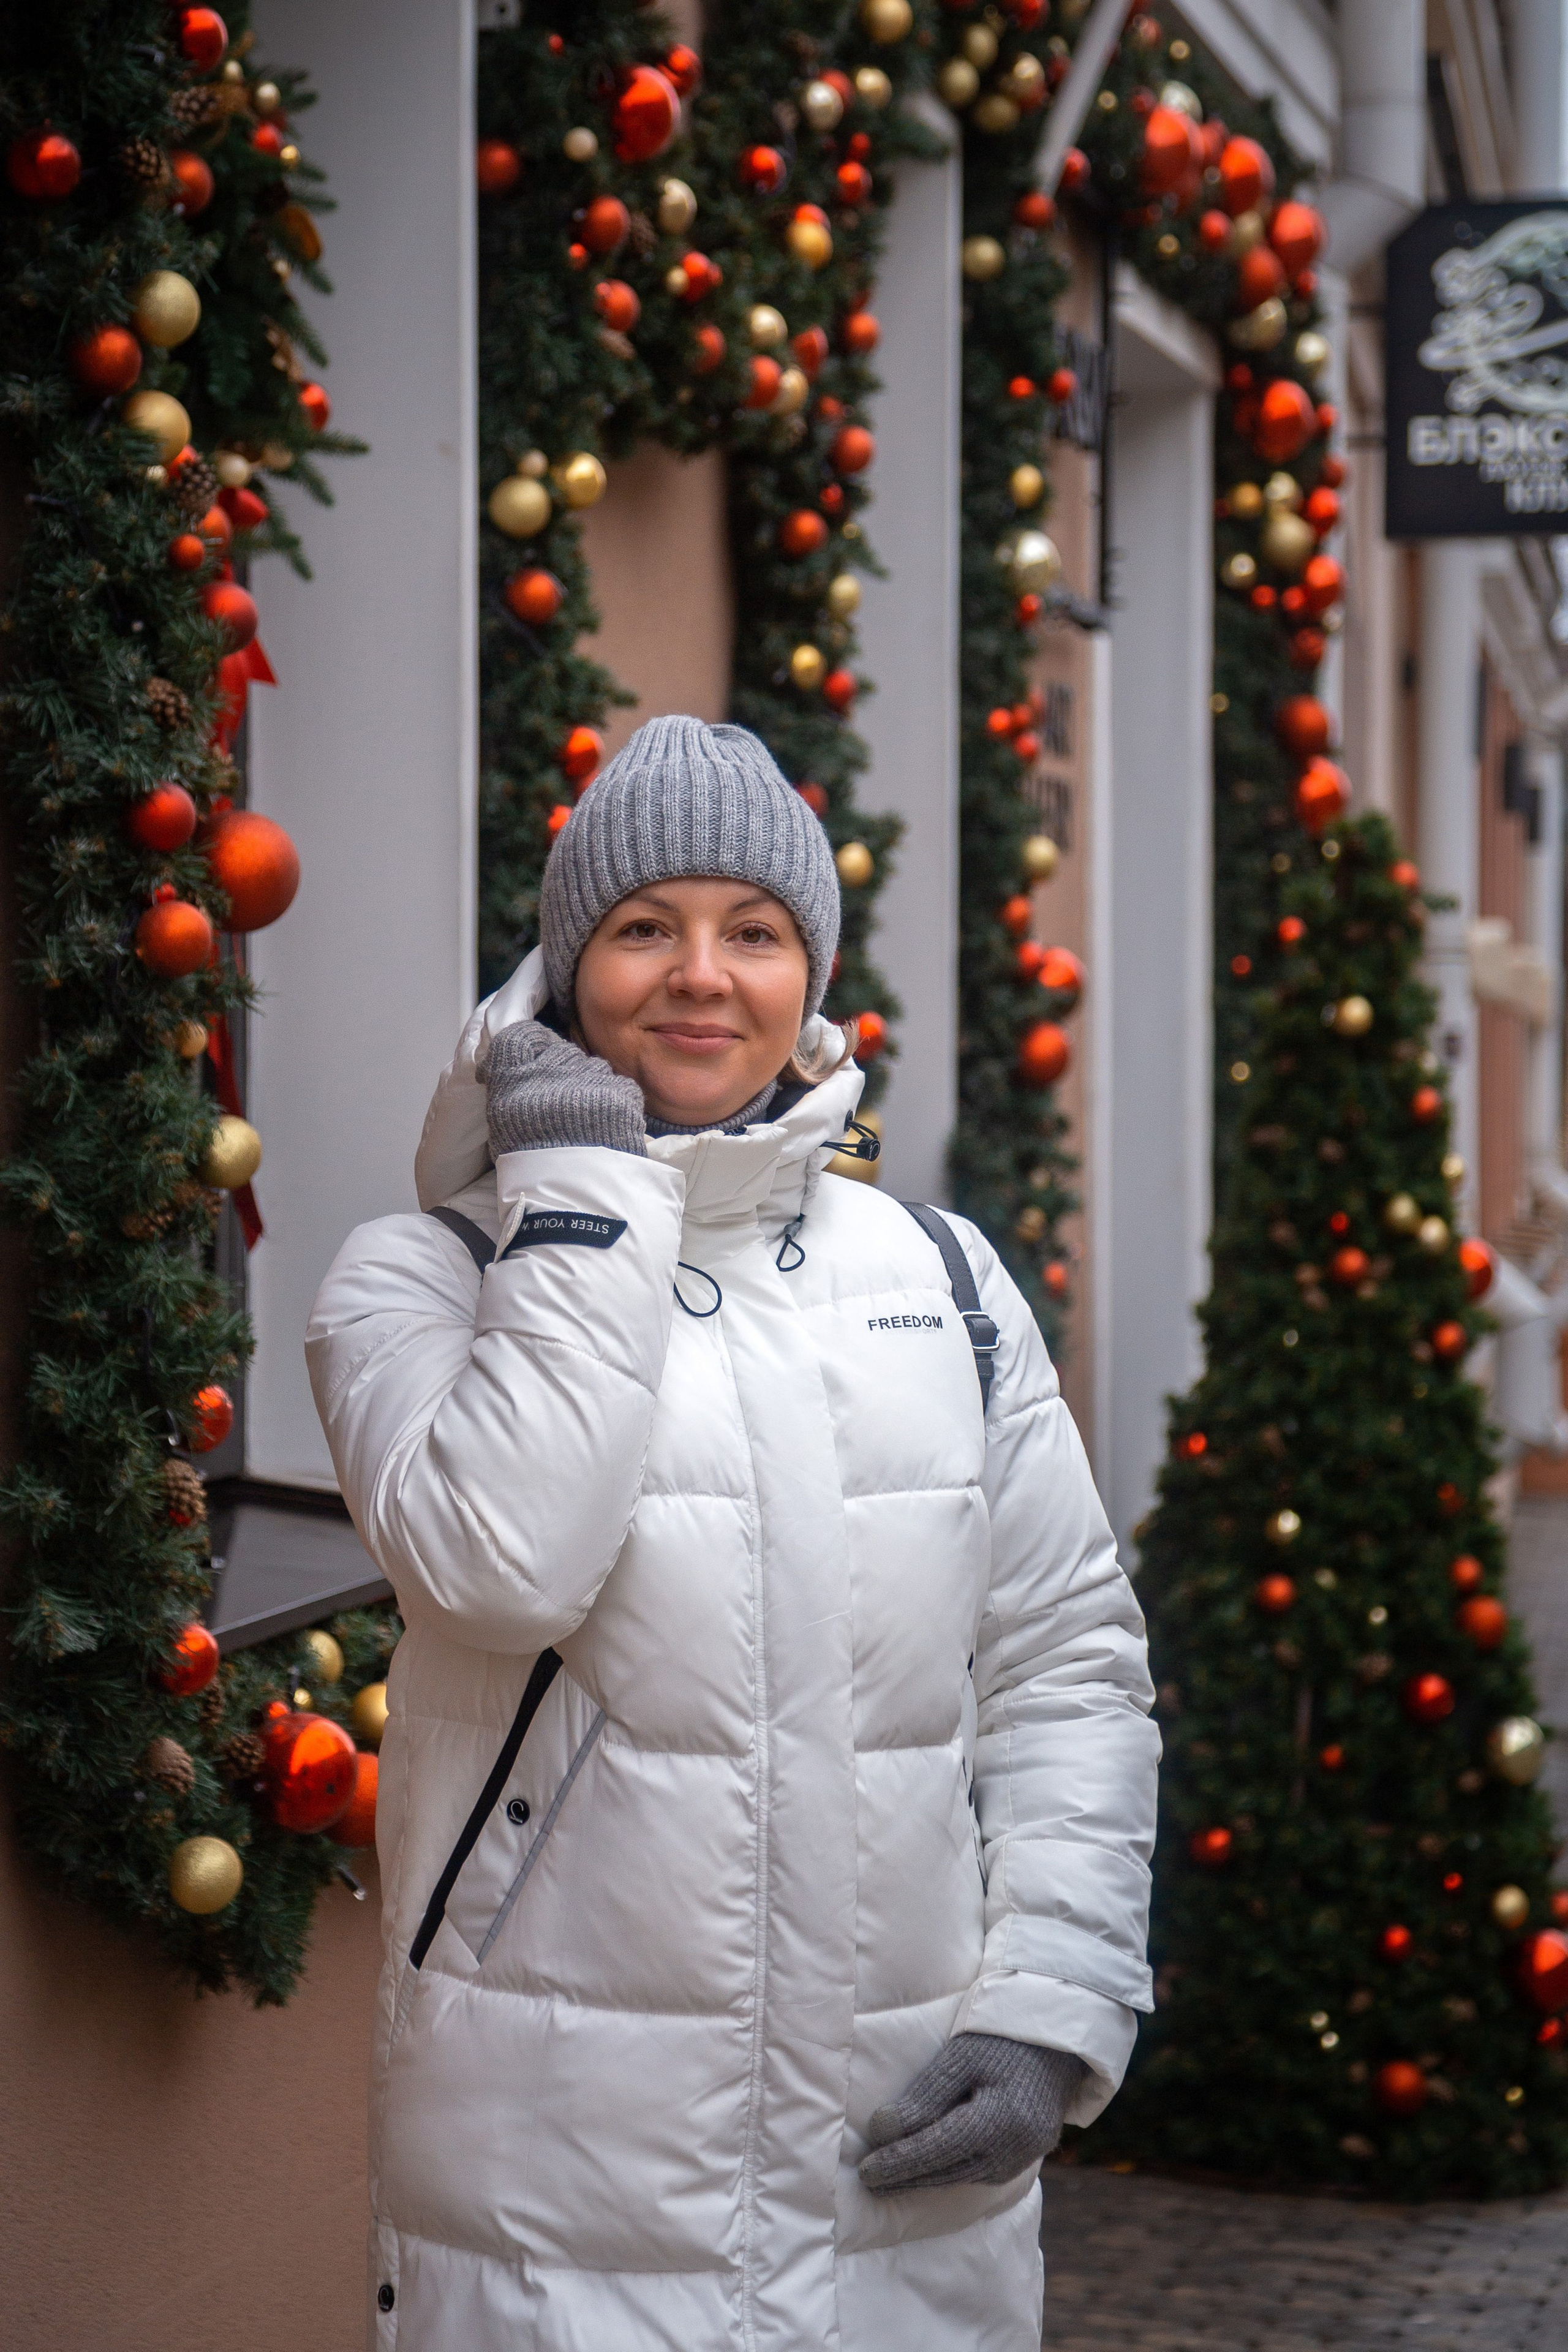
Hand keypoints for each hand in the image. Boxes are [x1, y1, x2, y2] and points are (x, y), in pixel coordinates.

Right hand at [482, 1020, 645, 1156]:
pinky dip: (614, 1101)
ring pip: (591, 1066)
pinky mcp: (622, 1093)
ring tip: (585, 1119)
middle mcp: (551, 1069)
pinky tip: (607, 1125)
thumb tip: (502, 1067)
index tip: (529, 1061)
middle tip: (560, 1103)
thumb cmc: (528, 1169)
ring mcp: (590, 1078)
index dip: (527, 1045)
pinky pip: (619, 1085)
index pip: (520, 1035)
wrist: (573, 1200)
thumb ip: (506, 1087)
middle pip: (560, 1050)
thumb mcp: (502, 1124)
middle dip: (560, 1070)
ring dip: (588, 1085)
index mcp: (514, 1078)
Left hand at [857, 2032, 1083, 2194]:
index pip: (936, 2150)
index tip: (865, 2171)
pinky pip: (978, 2173)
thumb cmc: (1003, 2039)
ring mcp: (1022, 2159)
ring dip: (923, 2178)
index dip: (899, 2162)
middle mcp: (1013, 2150)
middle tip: (867, 2181)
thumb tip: (882, 2132)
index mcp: (999, 2120)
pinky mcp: (1023, 2159)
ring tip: (887, 2179)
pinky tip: (925, 2169)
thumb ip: (925, 2096)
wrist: (1058, 2043)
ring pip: (960, 2177)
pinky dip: (948, 2172)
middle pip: (946, 2171)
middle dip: (904, 2177)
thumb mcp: (960, 2057)